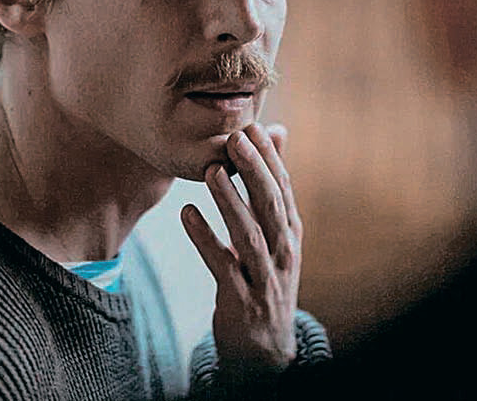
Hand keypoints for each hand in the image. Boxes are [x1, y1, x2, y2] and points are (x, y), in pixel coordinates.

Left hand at [181, 122, 302, 376]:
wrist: (263, 350)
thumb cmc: (264, 278)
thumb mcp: (275, 233)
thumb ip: (272, 185)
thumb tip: (277, 131)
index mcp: (290, 234)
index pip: (283, 190)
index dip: (270, 158)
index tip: (252, 127)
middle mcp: (283, 254)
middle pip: (271, 207)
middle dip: (254, 171)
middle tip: (235, 139)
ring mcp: (263, 279)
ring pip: (249, 235)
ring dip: (231, 202)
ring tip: (210, 171)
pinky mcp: (240, 301)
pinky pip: (222, 267)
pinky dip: (205, 239)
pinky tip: (187, 214)